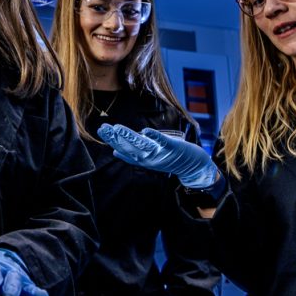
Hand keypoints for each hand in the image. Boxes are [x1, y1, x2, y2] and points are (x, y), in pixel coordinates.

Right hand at [97, 124, 219, 188]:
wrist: (193, 167)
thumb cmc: (170, 159)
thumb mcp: (149, 158)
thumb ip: (133, 155)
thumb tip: (115, 151)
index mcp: (142, 159)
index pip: (123, 149)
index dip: (112, 140)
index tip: (102, 131)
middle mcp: (149, 158)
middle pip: (129, 147)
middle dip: (115, 137)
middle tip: (103, 128)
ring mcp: (160, 153)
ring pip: (141, 144)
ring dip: (129, 137)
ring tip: (117, 128)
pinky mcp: (172, 147)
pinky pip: (162, 142)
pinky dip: (154, 136)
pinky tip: (145, 130)